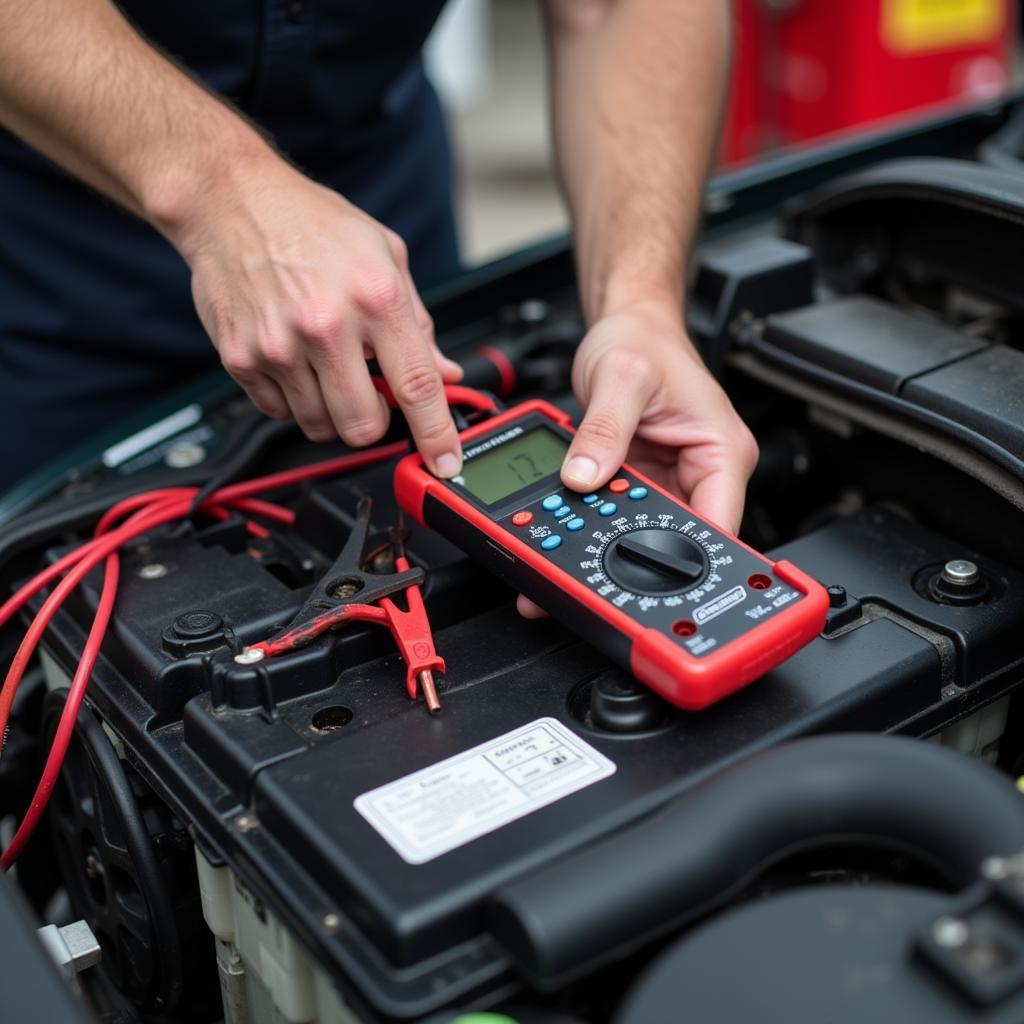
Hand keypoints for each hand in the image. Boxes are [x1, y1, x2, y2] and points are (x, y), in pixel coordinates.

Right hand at [171, 157, 463, 476]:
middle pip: (363, 426)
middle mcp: (326, 324)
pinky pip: (279, 412)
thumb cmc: (312, 224)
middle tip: (369, 393)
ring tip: (325, 366)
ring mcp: (279, 345)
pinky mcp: (241, 358)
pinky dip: (293, 399)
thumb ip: (419, 323)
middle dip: (374, 422)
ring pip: (320, 427)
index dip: (436, 435)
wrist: (231, 201)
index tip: (445, 462)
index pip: (417, 387)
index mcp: (375, 297)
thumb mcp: (386, 256)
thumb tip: (445, 373)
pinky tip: (293, 359)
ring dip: (331, 411)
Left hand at [517, 299, 757, 617]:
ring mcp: (671, 481)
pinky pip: (619, 514)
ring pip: (641, 532)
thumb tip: (583, 479)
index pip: (714, 527)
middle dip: (628, 559)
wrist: (629, 324)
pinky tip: (567, 533)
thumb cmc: (645, 340)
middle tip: (584, 574)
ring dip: (604, 545)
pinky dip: (593, 525)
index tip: (645, 582)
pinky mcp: (641, 481)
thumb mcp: (621, 377)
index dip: (683, 562)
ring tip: (562, 562)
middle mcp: (703, 473)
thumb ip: (603, 431)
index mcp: (722, 453)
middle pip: (673, 538)